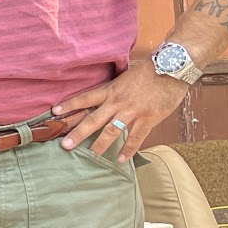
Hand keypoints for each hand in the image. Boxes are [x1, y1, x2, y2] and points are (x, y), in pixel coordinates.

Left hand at [52, 64, 188, 161]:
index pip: (85, 98)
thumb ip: (115, 89)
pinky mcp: (148, 119)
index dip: (70, 105)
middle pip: (93, 119)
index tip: (55, 112)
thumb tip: (105, 97)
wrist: (172, 68)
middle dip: (78, 133)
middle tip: (65, 145)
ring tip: (90, 155)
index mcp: (111, 90)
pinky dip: (128, 149)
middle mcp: (117, 102)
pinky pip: (135, 137)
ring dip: (100, 144)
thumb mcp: (126, 77)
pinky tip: (120, 159)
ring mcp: (132, 111)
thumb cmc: (150, 71)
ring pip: (111, 131)